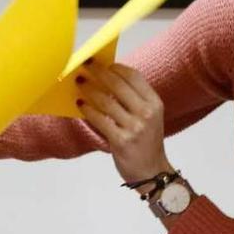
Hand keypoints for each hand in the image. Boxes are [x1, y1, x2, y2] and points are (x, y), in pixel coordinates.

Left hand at [76, 62, 172, 184]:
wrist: (151, 172)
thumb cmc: (146, 141)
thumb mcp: (148, 116)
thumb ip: (133, 99)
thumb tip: (106, 77)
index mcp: (155, 103)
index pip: (134, 76)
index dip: (115, 67)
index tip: (101, 62)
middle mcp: (146, 113)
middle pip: (117, 85)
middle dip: (98, 72)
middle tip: (85, 65)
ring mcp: (134, 127)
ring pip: (105, 101)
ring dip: (89, 89)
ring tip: (79, 83)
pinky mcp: (121, 141)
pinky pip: (99, 120)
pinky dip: (88, 110)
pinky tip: (80, 104)